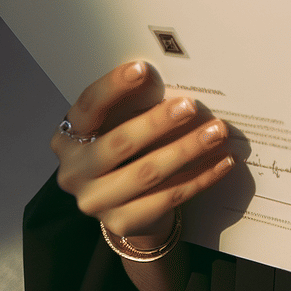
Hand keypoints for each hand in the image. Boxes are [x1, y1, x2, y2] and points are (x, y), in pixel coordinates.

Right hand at [52, 60, 237, 245]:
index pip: (88, 107)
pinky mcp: (122, 222)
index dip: (114, 87)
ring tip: (217, 132)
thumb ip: (132, 105)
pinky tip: (223, 161)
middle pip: (119, 143)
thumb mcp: (117, 125)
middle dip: (158, 122)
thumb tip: (168, 79)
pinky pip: (168, 198)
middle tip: (191, 106)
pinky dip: (200, 177)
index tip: (142, 69)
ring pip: (147, 173)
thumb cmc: (124, 151)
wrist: (123, 205)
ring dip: (187, 150)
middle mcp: (74, 172)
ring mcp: (96, 202)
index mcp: (67, 138)